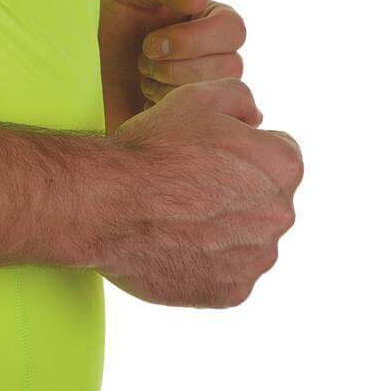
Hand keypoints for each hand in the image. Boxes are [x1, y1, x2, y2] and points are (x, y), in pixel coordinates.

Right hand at [94, 79, 301, 307]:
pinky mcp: (231, 293)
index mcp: (282, 166)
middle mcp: (281, 216)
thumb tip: (256, 120)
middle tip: (186, 184)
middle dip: (234, 191)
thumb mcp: (196, 97)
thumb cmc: (152, 149)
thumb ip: (240, 97)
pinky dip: (204, 261)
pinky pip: (225, 273)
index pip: (276, 153)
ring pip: (245, 239)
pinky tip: (172, 243)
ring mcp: (257, 260)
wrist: (108, 205)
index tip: (205, 154)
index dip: (238, 149)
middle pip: (262, 199)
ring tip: (174, 217)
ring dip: (221, 229)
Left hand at [99, 0, 247, 131]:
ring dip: (169, 89)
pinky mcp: (193, 119)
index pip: (233, 28)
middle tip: (141, 63)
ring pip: (216, 96)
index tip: (150, 44)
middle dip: (177, 67)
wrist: (76, 66)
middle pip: (231, 66)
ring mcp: (207, 88)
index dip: (194, 40)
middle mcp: (215, 54)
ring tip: (141, 80)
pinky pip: (205, 124)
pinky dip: (169, 115)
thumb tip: (200, 0)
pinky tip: (145, 105)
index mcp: (207, 18)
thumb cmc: (103, 19)